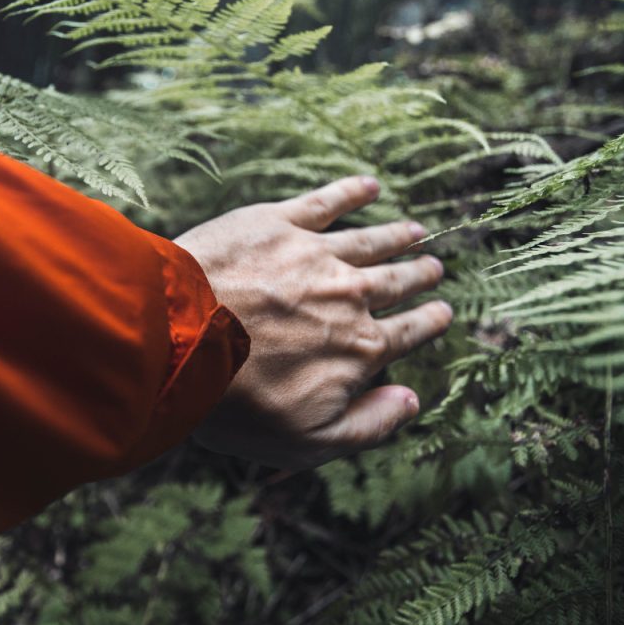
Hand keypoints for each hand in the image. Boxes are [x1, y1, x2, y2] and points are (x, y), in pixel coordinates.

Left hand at [174, 176, 452, 469]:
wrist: (180, 340)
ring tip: (415, 231)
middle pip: (394, 281)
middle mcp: (348, 295)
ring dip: (396, 235)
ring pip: (369, 241)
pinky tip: (368, 185)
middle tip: (435, 266)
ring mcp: (313, 254)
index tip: (443, 312)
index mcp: (358, 348)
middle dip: (418, 275)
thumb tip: (411, 400)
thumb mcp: (307, 439)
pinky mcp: (277, 223)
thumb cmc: (237, 401)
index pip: (406, 333)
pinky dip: (351, 193)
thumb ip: (368, 425)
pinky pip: (324, 202)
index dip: (428, 322)